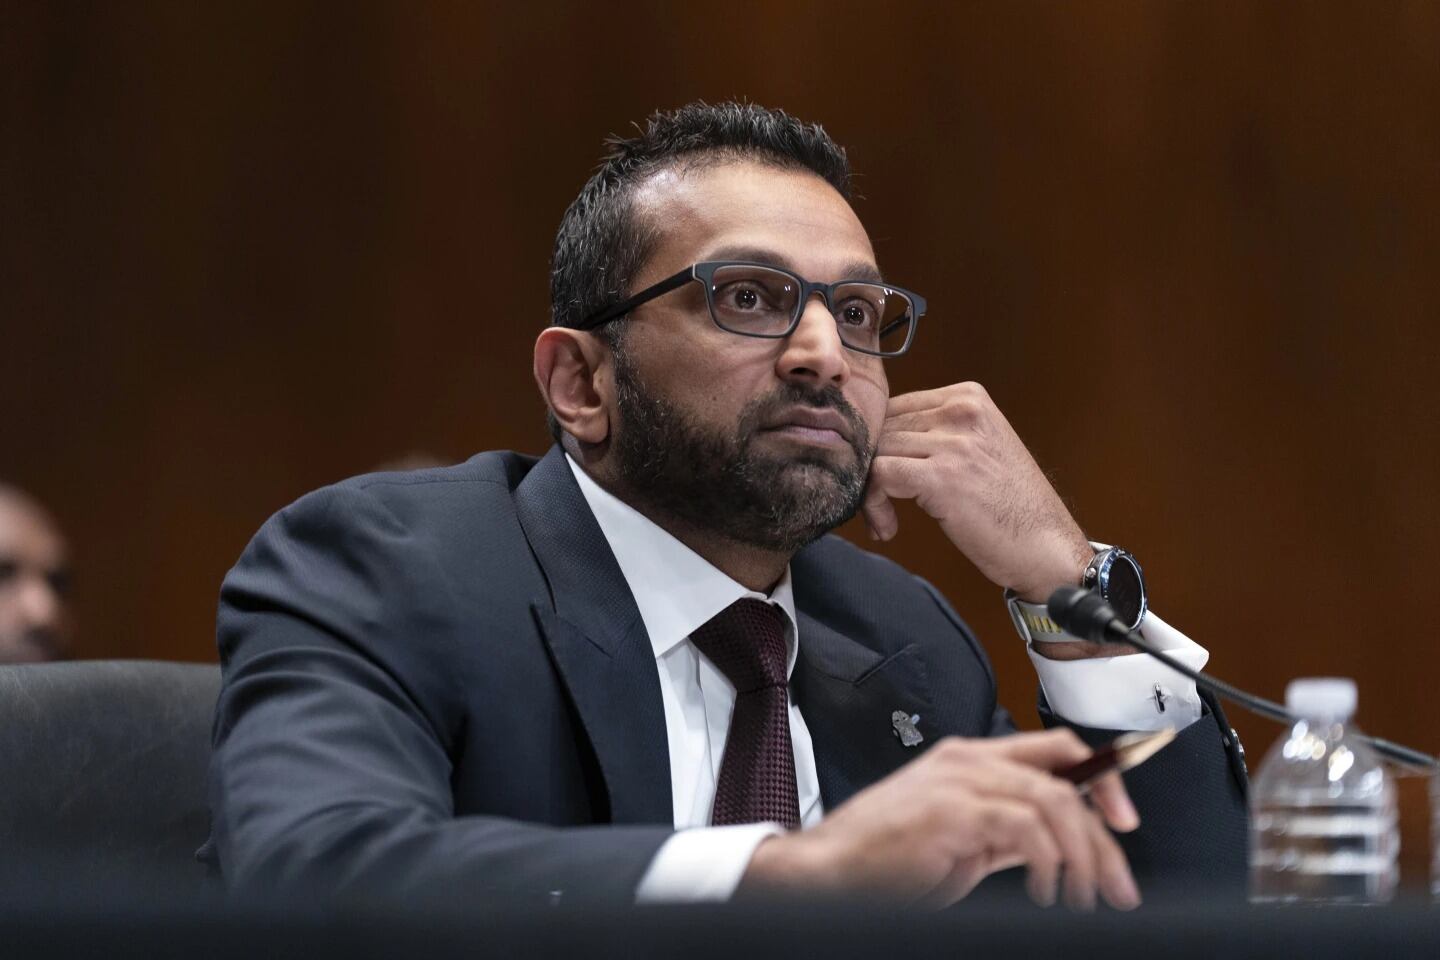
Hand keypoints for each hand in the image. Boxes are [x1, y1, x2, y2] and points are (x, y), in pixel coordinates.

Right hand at [739, 729, 1140, 910]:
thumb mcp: (961, 842)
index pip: (1054, 748)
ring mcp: (960, 780)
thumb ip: (1007, 832)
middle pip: (1065, 773)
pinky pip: (1026, 828)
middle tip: (1118, 881)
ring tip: (1082, 895)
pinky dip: (1048, 862)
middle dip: (1104, 829)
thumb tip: (1057, 843)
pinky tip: (1045, 889)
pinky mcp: (954, 809)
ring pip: (1054, 800)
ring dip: (1082, 854)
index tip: (1123, 820)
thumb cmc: (883, 859)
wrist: (829, 870)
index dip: (1101, 778)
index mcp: (968, 760)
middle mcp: (968, 760)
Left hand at [862, 382, 1091, 602]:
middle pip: (882, 429)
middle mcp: (961, 410)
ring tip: (885, 520)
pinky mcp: (941, 476)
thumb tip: (880, 438)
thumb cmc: (1011, 508)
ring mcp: (953, 441)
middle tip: (880, 506)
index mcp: (968, 397)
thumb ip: (937, 433)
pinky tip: (888, 527)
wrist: (1047, 548)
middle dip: (870, 468)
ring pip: (875, 451)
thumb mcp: (979, 449)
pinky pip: (879, 476)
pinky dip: (872, 503)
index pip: (894, 408)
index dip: (878, 445)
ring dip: (869, 490)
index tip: (883, 479)